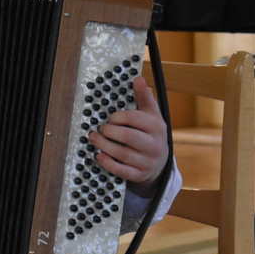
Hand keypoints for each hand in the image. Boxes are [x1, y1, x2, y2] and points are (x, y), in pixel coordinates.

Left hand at [89, 76, 167, 195]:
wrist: (160, 162)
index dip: (119, 117)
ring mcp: (148, 162)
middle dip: (110, 132)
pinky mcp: (140, 175)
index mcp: (158, 127)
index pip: (136, 119)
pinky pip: (123, 171)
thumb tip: (138, 79)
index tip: (111, 118)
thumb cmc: (151, 133)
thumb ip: (144, 97)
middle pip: (129, 137)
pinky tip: (99, 156)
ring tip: (94, 139)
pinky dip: (109, 164)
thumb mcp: (151, 114)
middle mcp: (155, 145)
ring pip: (123, 154)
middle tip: (102, 129)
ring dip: (104, 146)